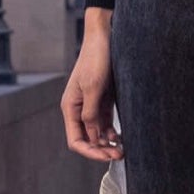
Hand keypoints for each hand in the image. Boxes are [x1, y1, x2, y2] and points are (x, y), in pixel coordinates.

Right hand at [61, 8, 124, 161]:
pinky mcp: (103, 100)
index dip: (90, 151)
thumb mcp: (93, 87)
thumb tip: (93, 136)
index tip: (107, 156)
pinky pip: (105, 122)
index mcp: (70, 107)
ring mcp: (91, 105)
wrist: (106, 37)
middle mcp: (79, 109)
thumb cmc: (96, 59)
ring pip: (97, 133)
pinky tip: (122, 137)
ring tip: (123, 149)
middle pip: (87, 139)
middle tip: (120, 155)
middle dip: (101, 149)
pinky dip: (112, 132)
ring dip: (108, 142)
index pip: (76, 140)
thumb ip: (91, 113)